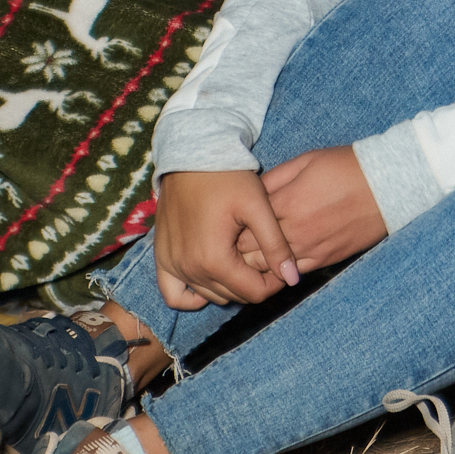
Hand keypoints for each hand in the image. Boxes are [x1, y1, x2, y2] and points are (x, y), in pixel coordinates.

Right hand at [153, 170, 298, 309]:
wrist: (191, 157)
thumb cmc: (228, 178)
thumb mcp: (258, 207)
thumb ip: (275, 244)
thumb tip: (292, 279)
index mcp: (214, 260)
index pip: (253, 293)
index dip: (275, 282)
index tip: (283, 262)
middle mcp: (190, 270)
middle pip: (233, 296)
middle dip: (255, 282)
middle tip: (266, 257)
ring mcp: (172, 266)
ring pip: (210, 295)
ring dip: (230, 285)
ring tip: (244, 257)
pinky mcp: (162, 258)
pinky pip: (174, 294)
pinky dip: (193, 294)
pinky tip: (211, 278)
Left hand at [234, 146, 386, 272]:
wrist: (387, 185)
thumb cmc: (346, 166)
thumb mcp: (306, 161)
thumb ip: (273, 179)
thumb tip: (249, 193)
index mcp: (288, 202)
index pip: (244, 224)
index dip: (230, 226)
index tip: (225, 223)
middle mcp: (296, 230)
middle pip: (249, 250)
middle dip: (233, 248)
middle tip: (225, 243)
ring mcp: (311, 248)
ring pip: (267, 268)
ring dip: (252, 265)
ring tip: (240, 259)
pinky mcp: (325, 259)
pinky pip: (292, 274)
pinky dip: (277, 273)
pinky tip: (269, 266)